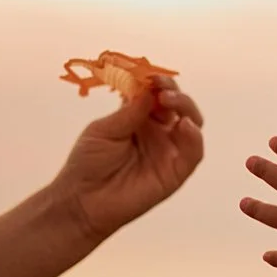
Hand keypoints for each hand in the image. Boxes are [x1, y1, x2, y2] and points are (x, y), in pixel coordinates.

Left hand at [54, 78, 203, 242]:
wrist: (82, 200)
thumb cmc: (88, 163)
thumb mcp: (105, 129)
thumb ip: (131, 110)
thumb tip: (150, 88)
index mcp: (140, 117)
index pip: (158, 94)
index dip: (158, 82)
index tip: (151, 76)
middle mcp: (158, 132)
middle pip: (179, 106)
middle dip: (174, 93)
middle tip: (162, 88)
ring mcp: (168, 151)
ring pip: (191, 124)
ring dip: (186, 108)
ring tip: (170, 100)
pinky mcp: (175, 172)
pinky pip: (193, 153)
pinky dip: (194, 137)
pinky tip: (184, 125)